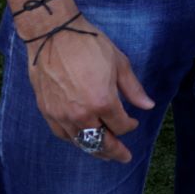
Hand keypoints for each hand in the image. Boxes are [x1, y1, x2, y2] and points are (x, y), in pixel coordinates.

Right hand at [22, 13, 153, 163]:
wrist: (53, 35)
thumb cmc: (89, 45)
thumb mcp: (119, 64)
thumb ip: (133, 89)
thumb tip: (148, 105)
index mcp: (103, 102)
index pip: (120, 126)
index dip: (130, 127)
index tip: (133, 123)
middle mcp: (81, 114)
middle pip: (100, 142)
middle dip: (114, 151)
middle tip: (124, 158)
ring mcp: (61, 115)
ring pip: (80, 142)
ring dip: (94, 149)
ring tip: (104, 153)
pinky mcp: (47, 111)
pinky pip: (62, 134)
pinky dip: (74, 140)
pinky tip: (81, 140)